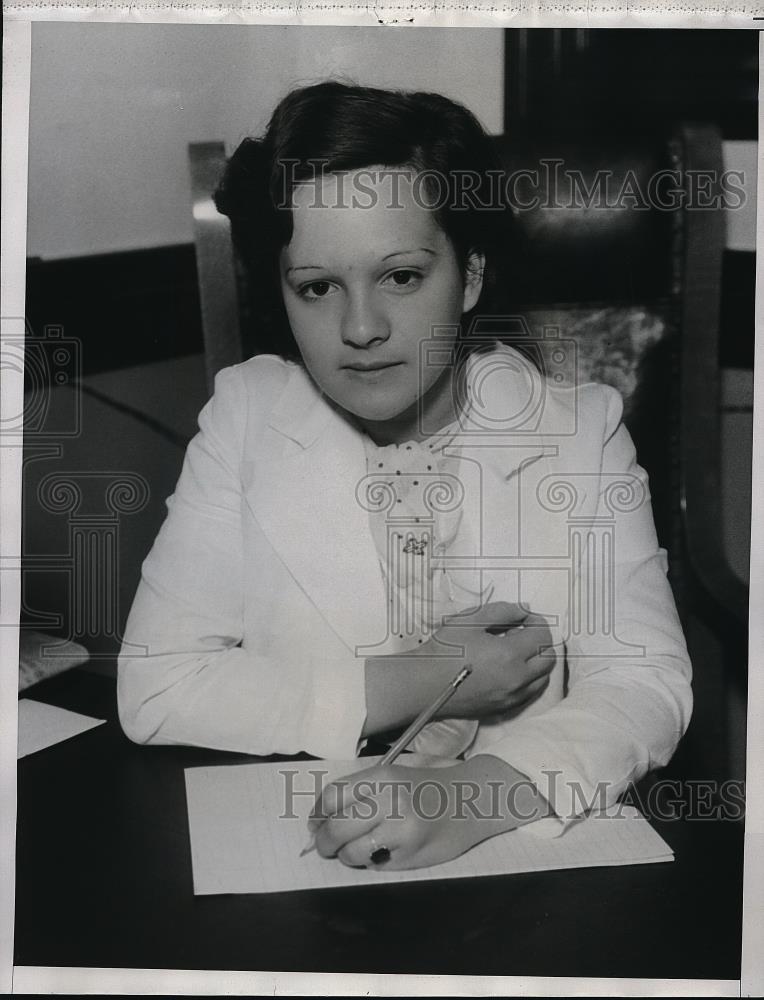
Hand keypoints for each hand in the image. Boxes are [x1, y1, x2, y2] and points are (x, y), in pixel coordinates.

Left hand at [308, 755, 550, 870]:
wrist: (473, 800)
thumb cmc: (427, 788)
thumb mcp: (394, 777)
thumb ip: (361, 793)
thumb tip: (321, 819)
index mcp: (382, 777)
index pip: (333, 796)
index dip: (317, 814)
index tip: (315, 823)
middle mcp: (390, 801)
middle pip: (337, 827)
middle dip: (324, 841)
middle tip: (324, 846)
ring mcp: (402, 829)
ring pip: (352, 852)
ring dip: (346, 855)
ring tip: (354, 850)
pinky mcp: (411, 854)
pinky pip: (374, 865)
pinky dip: (368, 863)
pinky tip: (379, 853)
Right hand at [422, 601, 554, 719]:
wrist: (424, 684)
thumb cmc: (444, 650)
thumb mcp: (470, 620)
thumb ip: (502, 611)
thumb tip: (524, 610)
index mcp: (509, 655)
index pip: (542, 636)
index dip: (536, 621)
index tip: (524, 616)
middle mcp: (516, 679)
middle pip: (548, 658)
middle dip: (540, 641)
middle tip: (521, 632)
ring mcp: (511, 697)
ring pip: (542, 678)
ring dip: (537, 661)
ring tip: (516, 651)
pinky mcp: (503, 708)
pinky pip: (529, 693)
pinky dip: (529, 679)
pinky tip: (510, 669)